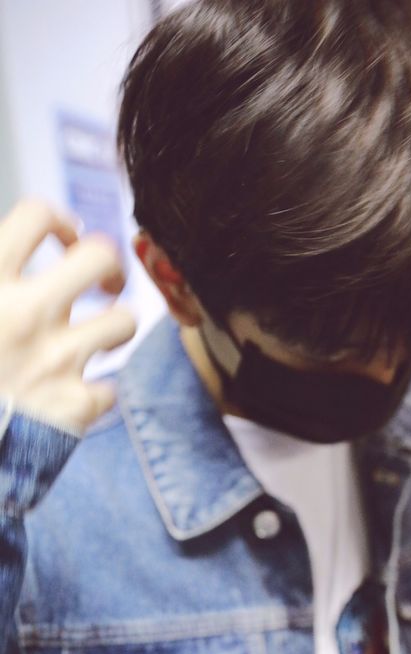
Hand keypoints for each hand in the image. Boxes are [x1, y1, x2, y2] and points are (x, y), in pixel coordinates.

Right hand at [0, 198, 135, 432]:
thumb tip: (7, 257)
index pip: (37, 215)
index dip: (58, 221)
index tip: (59, 239)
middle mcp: (28, 314)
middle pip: (100, 255)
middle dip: (108, 265)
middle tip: (101, 283)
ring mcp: (57, 360)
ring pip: (124, 319)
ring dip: (116, 326)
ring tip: (101, 337)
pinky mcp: (74, 407)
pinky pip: (109, 391)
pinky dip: (96, 395)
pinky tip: (77, 397)